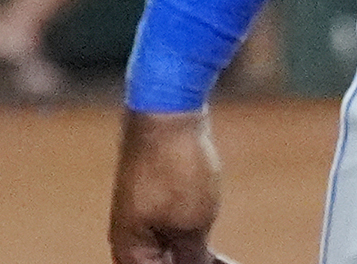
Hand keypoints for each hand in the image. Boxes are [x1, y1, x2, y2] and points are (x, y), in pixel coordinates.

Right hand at [111, 105, 229, 263]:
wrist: (167, 107)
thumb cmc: (174, 166)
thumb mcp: (192, 225)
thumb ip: (192, 261)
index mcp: (129, 251)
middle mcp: (130, 237)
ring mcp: (142, 216)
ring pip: (172, 256)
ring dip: (199, 263)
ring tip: (227, 263)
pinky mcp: (157, 198)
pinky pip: (175, 235)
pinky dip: (196, 247)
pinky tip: (219, 255)